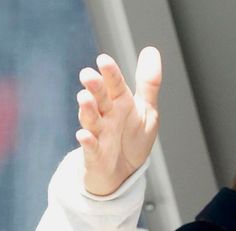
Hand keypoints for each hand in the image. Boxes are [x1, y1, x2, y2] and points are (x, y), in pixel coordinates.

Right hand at [76, 47, 161, 195]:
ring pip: (91, 120)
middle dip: (94, 88)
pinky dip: (87, 142)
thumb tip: (151, 51)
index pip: (115, 84)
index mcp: (120, 102)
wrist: (123, 173)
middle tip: (89, 76)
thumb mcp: (146, 111)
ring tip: (84, 99)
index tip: (104, 60)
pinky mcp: (94, 155)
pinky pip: (90, 148)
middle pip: (99, 99)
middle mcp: (106, 116)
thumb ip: (148, 84)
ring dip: (87, 110)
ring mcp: (99, 134)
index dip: (110, 73)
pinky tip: (84, 136)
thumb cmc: (132, 140)